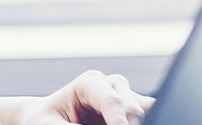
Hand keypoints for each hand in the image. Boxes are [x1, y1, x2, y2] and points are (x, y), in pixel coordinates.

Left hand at [21, 70, 153, 124]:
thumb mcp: (48, 124)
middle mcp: (114, 85)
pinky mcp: (139, 111)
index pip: (112, 101)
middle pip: (133, 110)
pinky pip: (154, 115)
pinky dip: (150, 120)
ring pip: (149, 111)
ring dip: (144, 121)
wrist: (51, 118)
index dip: (120, 122)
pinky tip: (145, 123)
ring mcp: (129, 96)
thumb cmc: (47, 119)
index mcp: (90, 82)